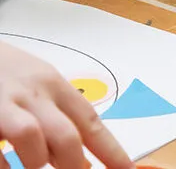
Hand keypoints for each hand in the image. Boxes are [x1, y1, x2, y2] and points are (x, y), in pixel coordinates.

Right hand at [0, 42, 132, 168]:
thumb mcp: (35, 83)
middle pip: (65, 134)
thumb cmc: (3, 70)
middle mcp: (32, 93)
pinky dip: (4, 162)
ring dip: (36, 161)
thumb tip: (78, 156)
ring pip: (31, 137)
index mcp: (53, 84)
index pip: (90, 121)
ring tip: (34, 165)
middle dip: (74, 164)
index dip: (111, 149)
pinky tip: (7, 164)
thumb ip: (56, 114)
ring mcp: (3, 103)